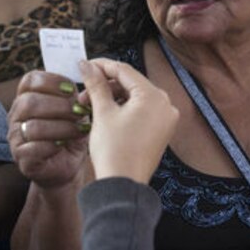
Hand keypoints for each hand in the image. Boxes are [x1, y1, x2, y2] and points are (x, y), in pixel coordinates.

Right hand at [8, 70, 89, 188]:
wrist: (68, 167)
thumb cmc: (71, 134)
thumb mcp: (76, 112)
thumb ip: (76, 98)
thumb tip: (88, 84)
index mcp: (27, 97)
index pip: (30, 80)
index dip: (51, 81)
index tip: (71, 88)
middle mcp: (16, 115)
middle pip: (29, 102)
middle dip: (59, 106)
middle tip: (79, 111)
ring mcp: (16, 137)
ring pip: (33, 126)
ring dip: (61, 127)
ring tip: (79, 129)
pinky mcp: (21, 158)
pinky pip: (33, 148)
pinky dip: (54, 146)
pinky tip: (67, 145)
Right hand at [78, 58, 177, 183]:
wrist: (123, 185)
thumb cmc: (114, 151)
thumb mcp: (102, 113)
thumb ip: (96, 84)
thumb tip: (87, 65)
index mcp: (154, 96)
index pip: (124, 70)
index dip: (101, 66)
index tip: (85, 65)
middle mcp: (165, 104)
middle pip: (131, 83)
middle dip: (105, 85)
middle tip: (84, 90)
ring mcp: (165, 118)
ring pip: (135, 97)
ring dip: (113, 97)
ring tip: (91, 104)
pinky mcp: (162, 131)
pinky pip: (142, 111)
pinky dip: (124, 109)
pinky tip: (106, 114)